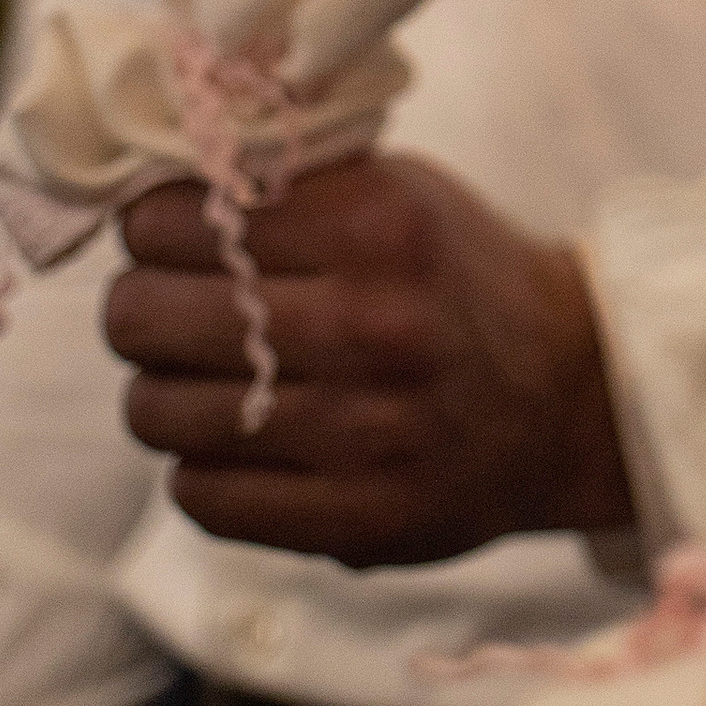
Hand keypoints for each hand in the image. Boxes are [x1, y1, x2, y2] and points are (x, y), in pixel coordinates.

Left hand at [105, 150, 636, 565]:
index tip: (157, 233)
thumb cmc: (460, 277)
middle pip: (148, 316)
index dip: (148, 226)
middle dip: (136, 306)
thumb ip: (294, 183)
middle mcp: (371, 326)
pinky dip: (198, 466)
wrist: (569, 392)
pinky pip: (200, 497)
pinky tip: (235, 439)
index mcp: (381, 225)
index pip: (184, 220)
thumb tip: (158, 185)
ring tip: (194, 375)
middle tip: (155, 303)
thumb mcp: (402, 191)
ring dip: (158, 390)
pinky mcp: (354, 522)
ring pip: (158, 412)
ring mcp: (362, 433)